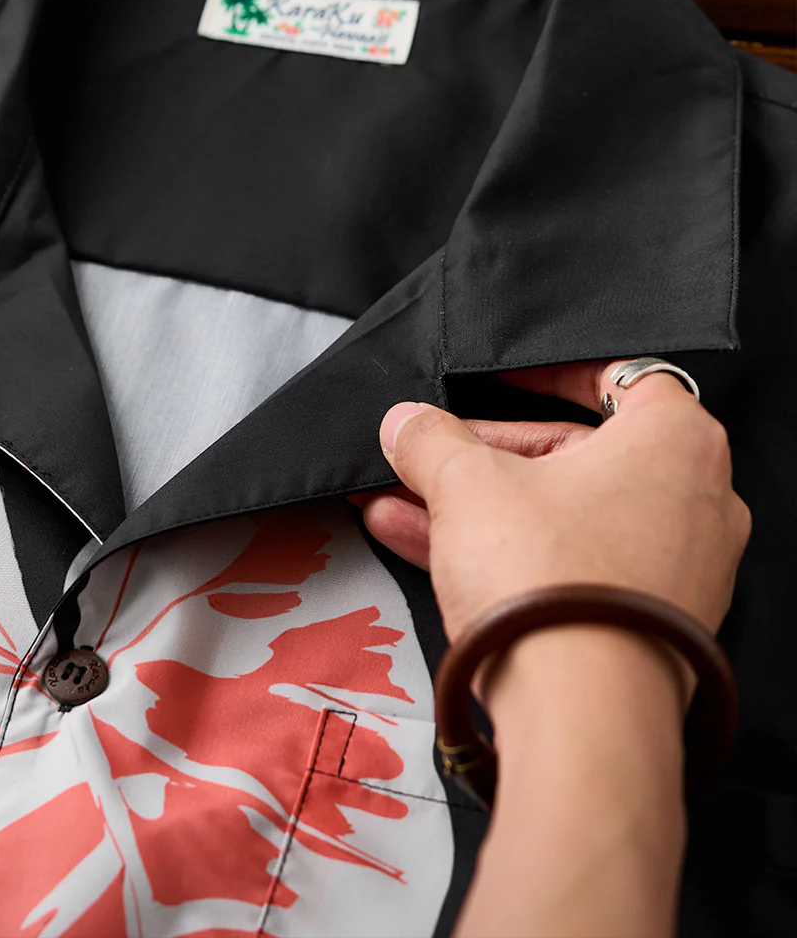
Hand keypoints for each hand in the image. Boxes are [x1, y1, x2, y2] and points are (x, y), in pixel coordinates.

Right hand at [353, 359, 750, 643]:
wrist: (579, 715)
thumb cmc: (551, 577)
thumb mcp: (466, 482)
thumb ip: (431, 440)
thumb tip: (406, 423)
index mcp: (675, 443)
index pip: (620, 379)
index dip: (549, 372)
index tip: (499, 379)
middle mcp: (691, 503)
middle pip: (574, 453)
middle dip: (481, 452)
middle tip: (426, 452)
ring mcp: (670, 570)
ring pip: (558, 516)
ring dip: (473, 505)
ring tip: (396, 499)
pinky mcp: (638, 624)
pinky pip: (562, 565)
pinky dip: (501, 551)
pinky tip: (419, 543)